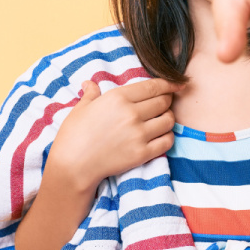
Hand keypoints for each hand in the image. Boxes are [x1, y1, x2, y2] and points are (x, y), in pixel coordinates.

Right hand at [45, 78, 181, 190]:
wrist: (73, 166)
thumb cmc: (73, 135)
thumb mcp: (81, 109)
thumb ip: (91, 94)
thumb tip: (90, 84)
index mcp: (118, 97)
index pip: (153, 86)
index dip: (168, 84)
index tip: (176, 84)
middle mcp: (132, 113)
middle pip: (163, 101)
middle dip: (167, 100)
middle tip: (164, 103)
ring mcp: (139, 134)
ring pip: (169, 120)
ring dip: (168, 118)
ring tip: (161, 120)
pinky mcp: (142, 153)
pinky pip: (167, 141)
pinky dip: (168, 136)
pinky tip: (161, 135)